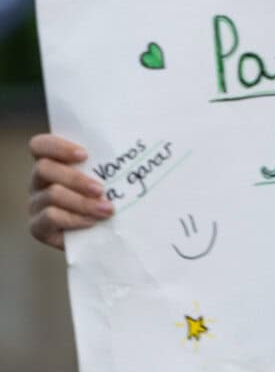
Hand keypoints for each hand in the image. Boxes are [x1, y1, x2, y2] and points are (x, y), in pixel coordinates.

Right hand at [28, 133, 110, 250]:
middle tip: (101, 190)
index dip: (58, 147)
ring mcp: (36, 204)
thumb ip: (114, 160)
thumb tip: (142, 135)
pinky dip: (74, 219)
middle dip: (75, 179)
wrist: (108, 236)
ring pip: (51, 195)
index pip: (40, 145)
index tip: (85, 155)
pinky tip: (92, 222)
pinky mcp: (39, 228)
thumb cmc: (112, 198)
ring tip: (107, 210)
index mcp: (52, 161)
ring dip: (82, 202)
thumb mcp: (112, 176)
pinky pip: (50, 218)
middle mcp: (40, 180)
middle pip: (44, 168)